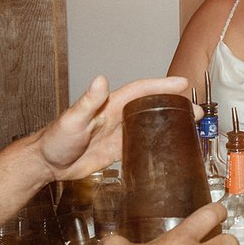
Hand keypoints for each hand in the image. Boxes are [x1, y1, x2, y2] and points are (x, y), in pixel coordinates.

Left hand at [30, 75, 195, 180]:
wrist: (47, 164)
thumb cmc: (55, 139)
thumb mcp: (72, 119)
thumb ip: (88, 102)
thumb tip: (100, 81)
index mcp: (110, 105)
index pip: (141, 91)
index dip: (162, 85)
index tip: (182, 83)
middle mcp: (118, 117)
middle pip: (152, 107)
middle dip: (175, 105)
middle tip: (196, 110)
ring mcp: (119, 134)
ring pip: (151, 125)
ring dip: (170, 124)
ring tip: (192, 126)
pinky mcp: (118, 151)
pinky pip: (143, 145)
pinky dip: (158, 144)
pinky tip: (170, 148)